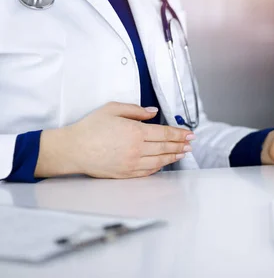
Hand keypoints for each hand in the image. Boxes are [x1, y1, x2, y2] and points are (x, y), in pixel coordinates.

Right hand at [36, 102, 193, 178]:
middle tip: (190, 144)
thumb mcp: (112, 109)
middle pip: (165, 147)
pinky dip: (159, 166)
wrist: (73, 149)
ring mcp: (131, 163)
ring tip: (183, 153)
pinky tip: (164, 163)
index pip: (164, 133)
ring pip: (159, 160)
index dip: (179, 134)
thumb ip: (136, 110)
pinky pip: (148, 171)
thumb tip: (153, 112)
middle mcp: (136, 149)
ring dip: (173, 156)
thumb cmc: (90, 128)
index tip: (189, 134)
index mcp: (135, 131)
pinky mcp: (125, 174)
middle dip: (180, 145)